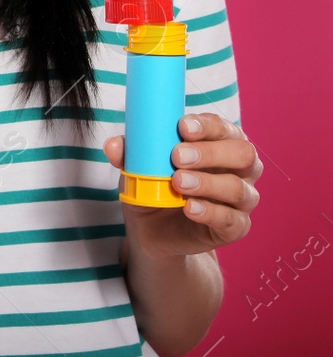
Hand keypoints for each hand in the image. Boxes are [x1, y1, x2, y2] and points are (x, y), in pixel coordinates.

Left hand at [102, 111, 261, 259]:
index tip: (182, 126)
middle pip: (243, 154)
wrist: (153, 231)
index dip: (207, 125)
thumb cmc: (153, 187)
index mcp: (220, 144)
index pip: (223, 128)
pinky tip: (189, 208)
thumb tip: (114, 145)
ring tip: (178, 182)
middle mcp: (239, 170)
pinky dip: (211, 212)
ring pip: (239, 188)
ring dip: (208, 183)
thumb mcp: (138, 167)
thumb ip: (129, 153)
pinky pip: (232, 220)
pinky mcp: (235, 227)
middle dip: (210, 152)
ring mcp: (240, 200)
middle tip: (177, 156)